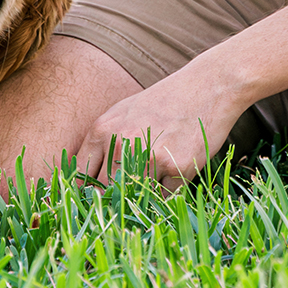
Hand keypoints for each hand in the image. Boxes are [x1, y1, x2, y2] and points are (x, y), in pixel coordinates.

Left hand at [73, 66, 245, 190]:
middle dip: (115, 199)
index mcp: (103, 130)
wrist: (206, 87)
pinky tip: (178, 164)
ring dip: (145, 193)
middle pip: (106, 192)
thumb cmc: (162, 102)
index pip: (80, 176)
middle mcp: (122, 144)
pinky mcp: (177, 167)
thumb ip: (101, 142)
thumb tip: (80, 182)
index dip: (85, 193)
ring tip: (159, 169)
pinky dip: (170, 189)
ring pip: (136, 196)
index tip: (94, 201)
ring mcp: (150, 156)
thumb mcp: (122, 113)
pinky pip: (165, 196)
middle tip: (129, 194)